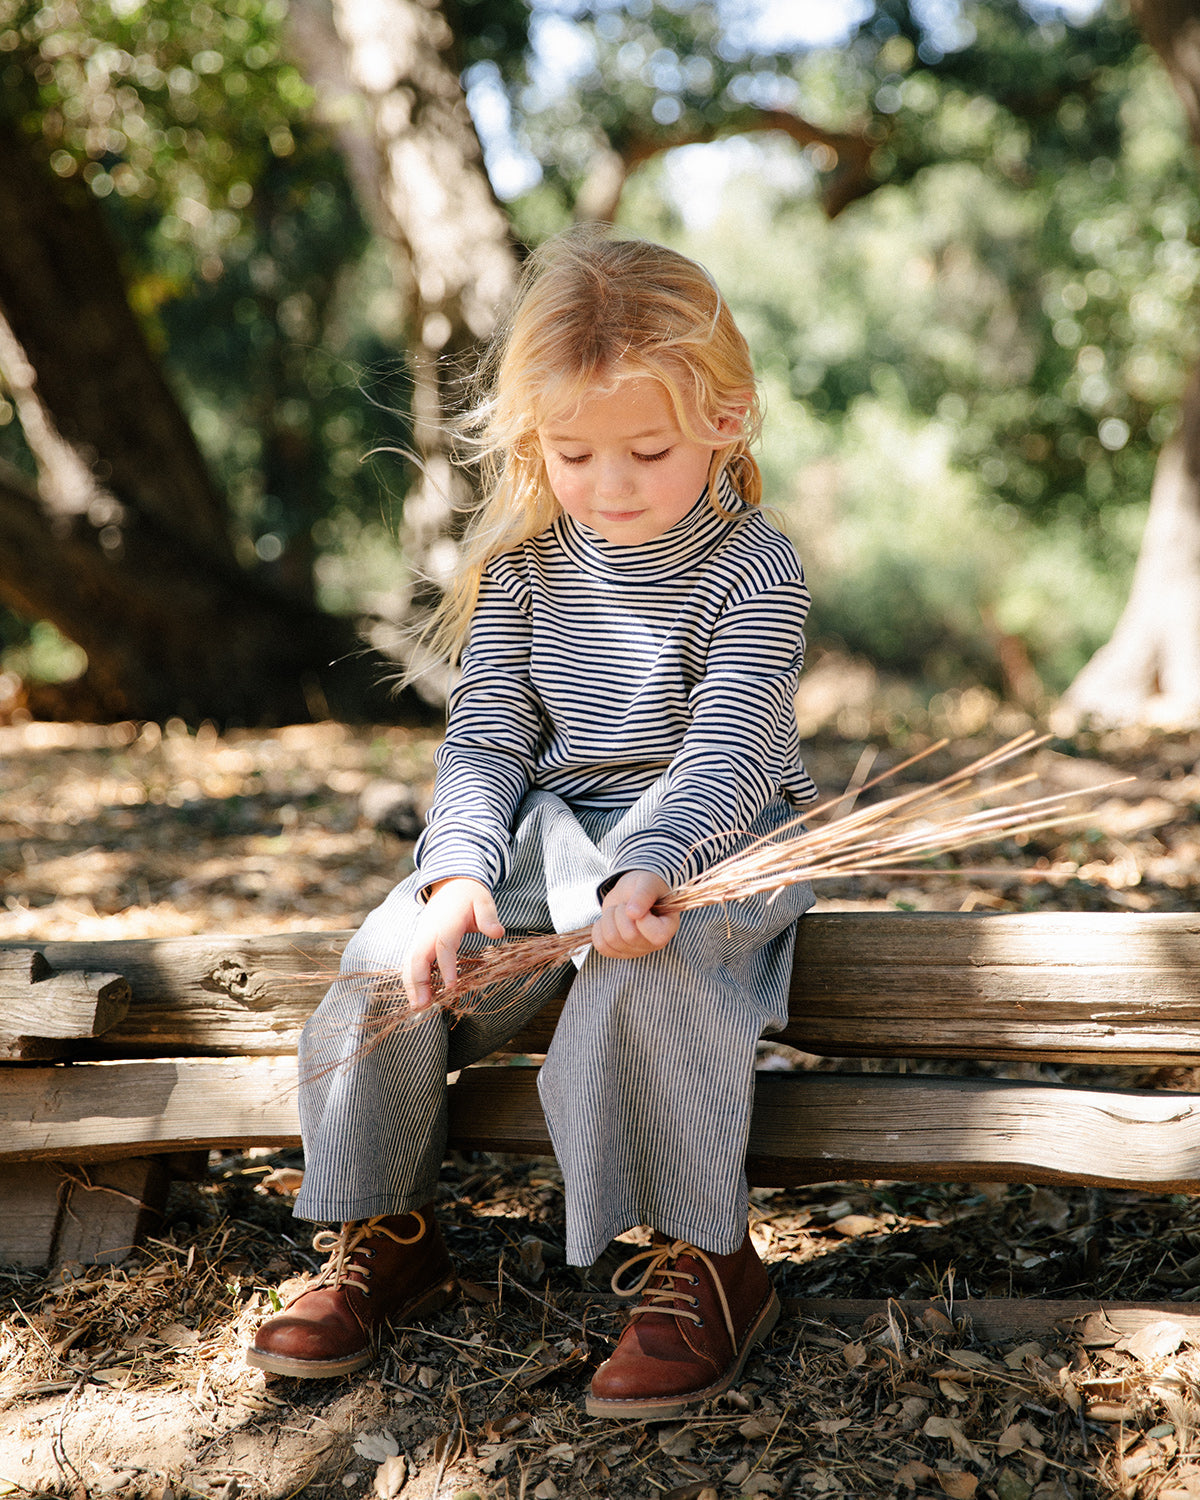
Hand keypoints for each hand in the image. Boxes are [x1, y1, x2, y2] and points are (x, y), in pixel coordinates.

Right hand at [404, 877, 504, 1011]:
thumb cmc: (470, 895)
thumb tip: (497, 932)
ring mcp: (420, 936)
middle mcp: (428, 931)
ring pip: (410, 962)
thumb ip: (488, 916)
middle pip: (417, 957)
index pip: (443, 945)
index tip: (451, 987)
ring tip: (418, 1007)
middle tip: (423, 1005)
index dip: (446, 966)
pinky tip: (418, 997)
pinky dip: (411, 980)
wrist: (451, 884)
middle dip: (418, 982)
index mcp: (446, 922)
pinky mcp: (418, 942)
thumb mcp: (483, 900)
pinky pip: (411, 962)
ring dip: (411, 984)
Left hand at [591, 870, 678, 958]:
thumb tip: (633, 913)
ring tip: (617, 910)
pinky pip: (601, 946)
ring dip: (608, 918)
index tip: (638, 904)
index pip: (657, 935)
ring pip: (612, 940)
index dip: (642, 918)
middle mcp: (654, 944)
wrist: (630, 892)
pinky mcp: (618, 952)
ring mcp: (636, 950)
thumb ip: (643, 895)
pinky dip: (599, 929)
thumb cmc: (644, 886)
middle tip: (624, 904)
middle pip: (629, 936)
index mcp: (668, 927)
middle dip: (620, 913)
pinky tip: (607, 921)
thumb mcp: (647, 883)